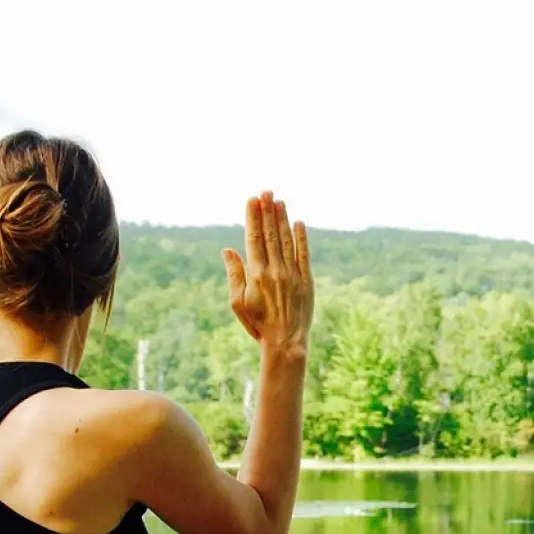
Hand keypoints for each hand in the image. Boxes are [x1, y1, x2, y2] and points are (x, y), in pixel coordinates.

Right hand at [223, 191, 312, 354]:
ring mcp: (292, 274)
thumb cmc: (258, 324)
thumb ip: (234, 274)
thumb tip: (227, 249)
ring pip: (287, 240)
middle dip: (268, 211)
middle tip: (266, 191)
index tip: (251, 200)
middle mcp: (275, 270)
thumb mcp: (237, 302)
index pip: (254, 238)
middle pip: (271, 234)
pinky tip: (299, 223)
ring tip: (280, 201)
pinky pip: (304, 254)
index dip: (253, 217)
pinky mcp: (307, 280)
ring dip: (283, 219)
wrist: (285, 342)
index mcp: (256, 274)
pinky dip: (301, 238)